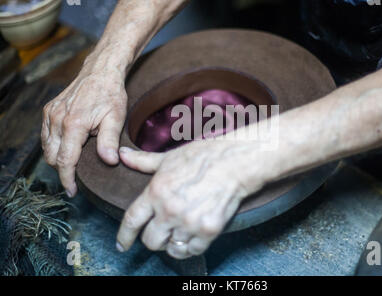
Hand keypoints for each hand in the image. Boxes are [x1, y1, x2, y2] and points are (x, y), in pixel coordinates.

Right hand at [41, 53, 126, 196]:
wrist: (100, 72)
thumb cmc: (111, 95)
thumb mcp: (116, 118)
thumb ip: (110, 141)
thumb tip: (109, 161)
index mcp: (73, 124)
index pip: (65, 160)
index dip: (67, 179)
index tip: (72, 191)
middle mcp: (57, 120)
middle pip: (52, 157)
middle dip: (63, 170)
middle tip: (76, 179)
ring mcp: (50, 114)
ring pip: (46, 147)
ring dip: (57, 159)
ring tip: (72, 165)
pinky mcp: (48, 110)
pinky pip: (45, 136)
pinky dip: (53, 146)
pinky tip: (66, 148)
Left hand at [116, 140, 264, 258]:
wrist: (236, 162)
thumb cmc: (203, 156)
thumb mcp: (169, 157)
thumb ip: (143, 161)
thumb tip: (122, 155)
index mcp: (156, 191)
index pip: (132, 221)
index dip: (124, 236)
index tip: (122, 245)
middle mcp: (169, 210)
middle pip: (151, 241)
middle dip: (153, 239)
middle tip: (161, 233)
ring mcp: (189, 222)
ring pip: (172, 249)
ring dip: (173, 243)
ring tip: (178, 233)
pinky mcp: (209, 230)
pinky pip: (193, 251)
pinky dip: (191, 247)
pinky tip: (192, 237)